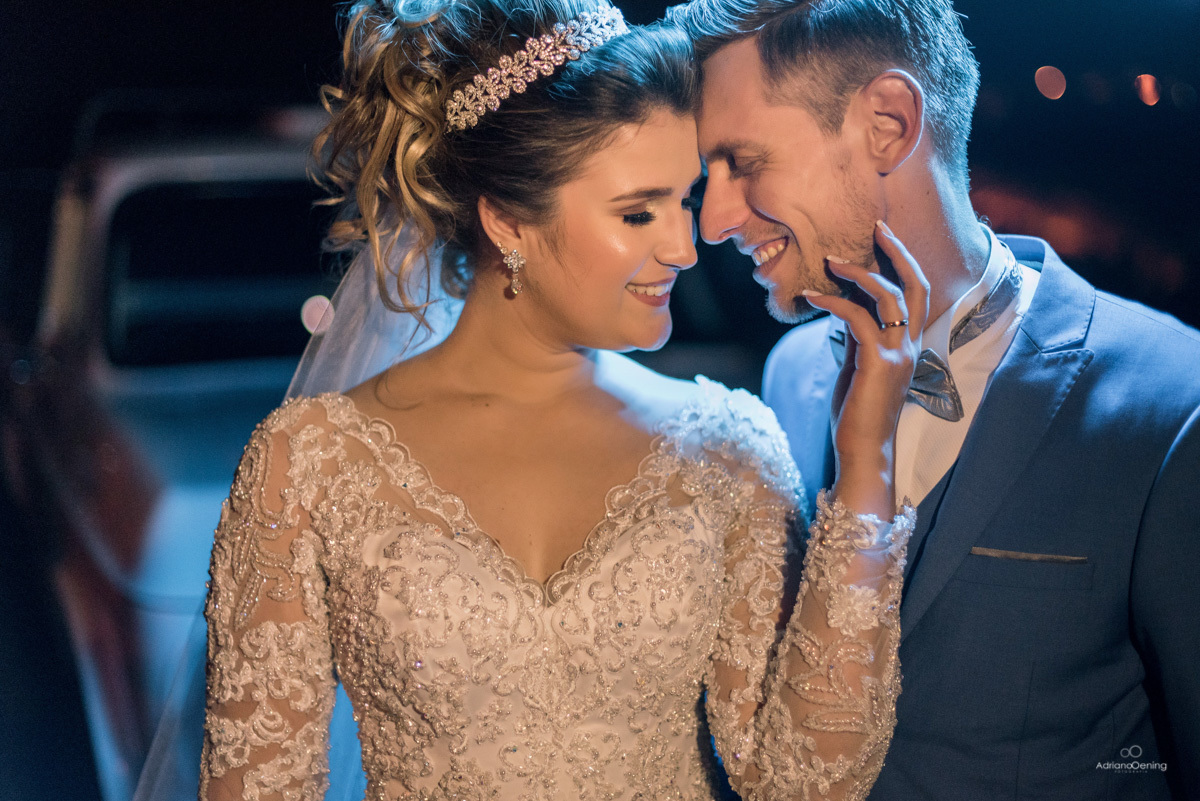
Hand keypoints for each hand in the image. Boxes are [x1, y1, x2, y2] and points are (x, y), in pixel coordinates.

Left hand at [803, 220, 929, 514]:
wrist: (862, 453)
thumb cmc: (856, 415)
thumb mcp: (857, 368)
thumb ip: (858, 339)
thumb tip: (845, 310)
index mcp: (909, 346)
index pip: (917, 295)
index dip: (902, 263)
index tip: (880, 239)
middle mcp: (911, 346)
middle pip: (917, 286)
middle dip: (898, 252)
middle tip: (876, 226)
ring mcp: (898, 354)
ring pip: (890, 297)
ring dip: (858, 273)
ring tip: (829, 261)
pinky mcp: (879, 364)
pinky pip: (858, 319)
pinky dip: (834, 302)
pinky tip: (810, 296)